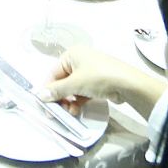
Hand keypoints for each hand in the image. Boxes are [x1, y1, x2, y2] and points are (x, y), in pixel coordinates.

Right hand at [43, 46, 158, 112]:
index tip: (45, 105)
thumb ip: (56, 90)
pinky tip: (77, 110)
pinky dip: (79, 100)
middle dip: (60, 97)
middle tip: (58, 112)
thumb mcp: (75, 84)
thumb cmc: (98, 77)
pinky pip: (82, 91)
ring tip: (71, 112)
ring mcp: (89, 71)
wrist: (128, 84)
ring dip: (69, 101)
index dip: (48, 89)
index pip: (53, 73)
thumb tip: (39, 96)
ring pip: (72, 88)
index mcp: (72, 55)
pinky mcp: (97, 82)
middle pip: (62, 81)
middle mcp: (79, 60)